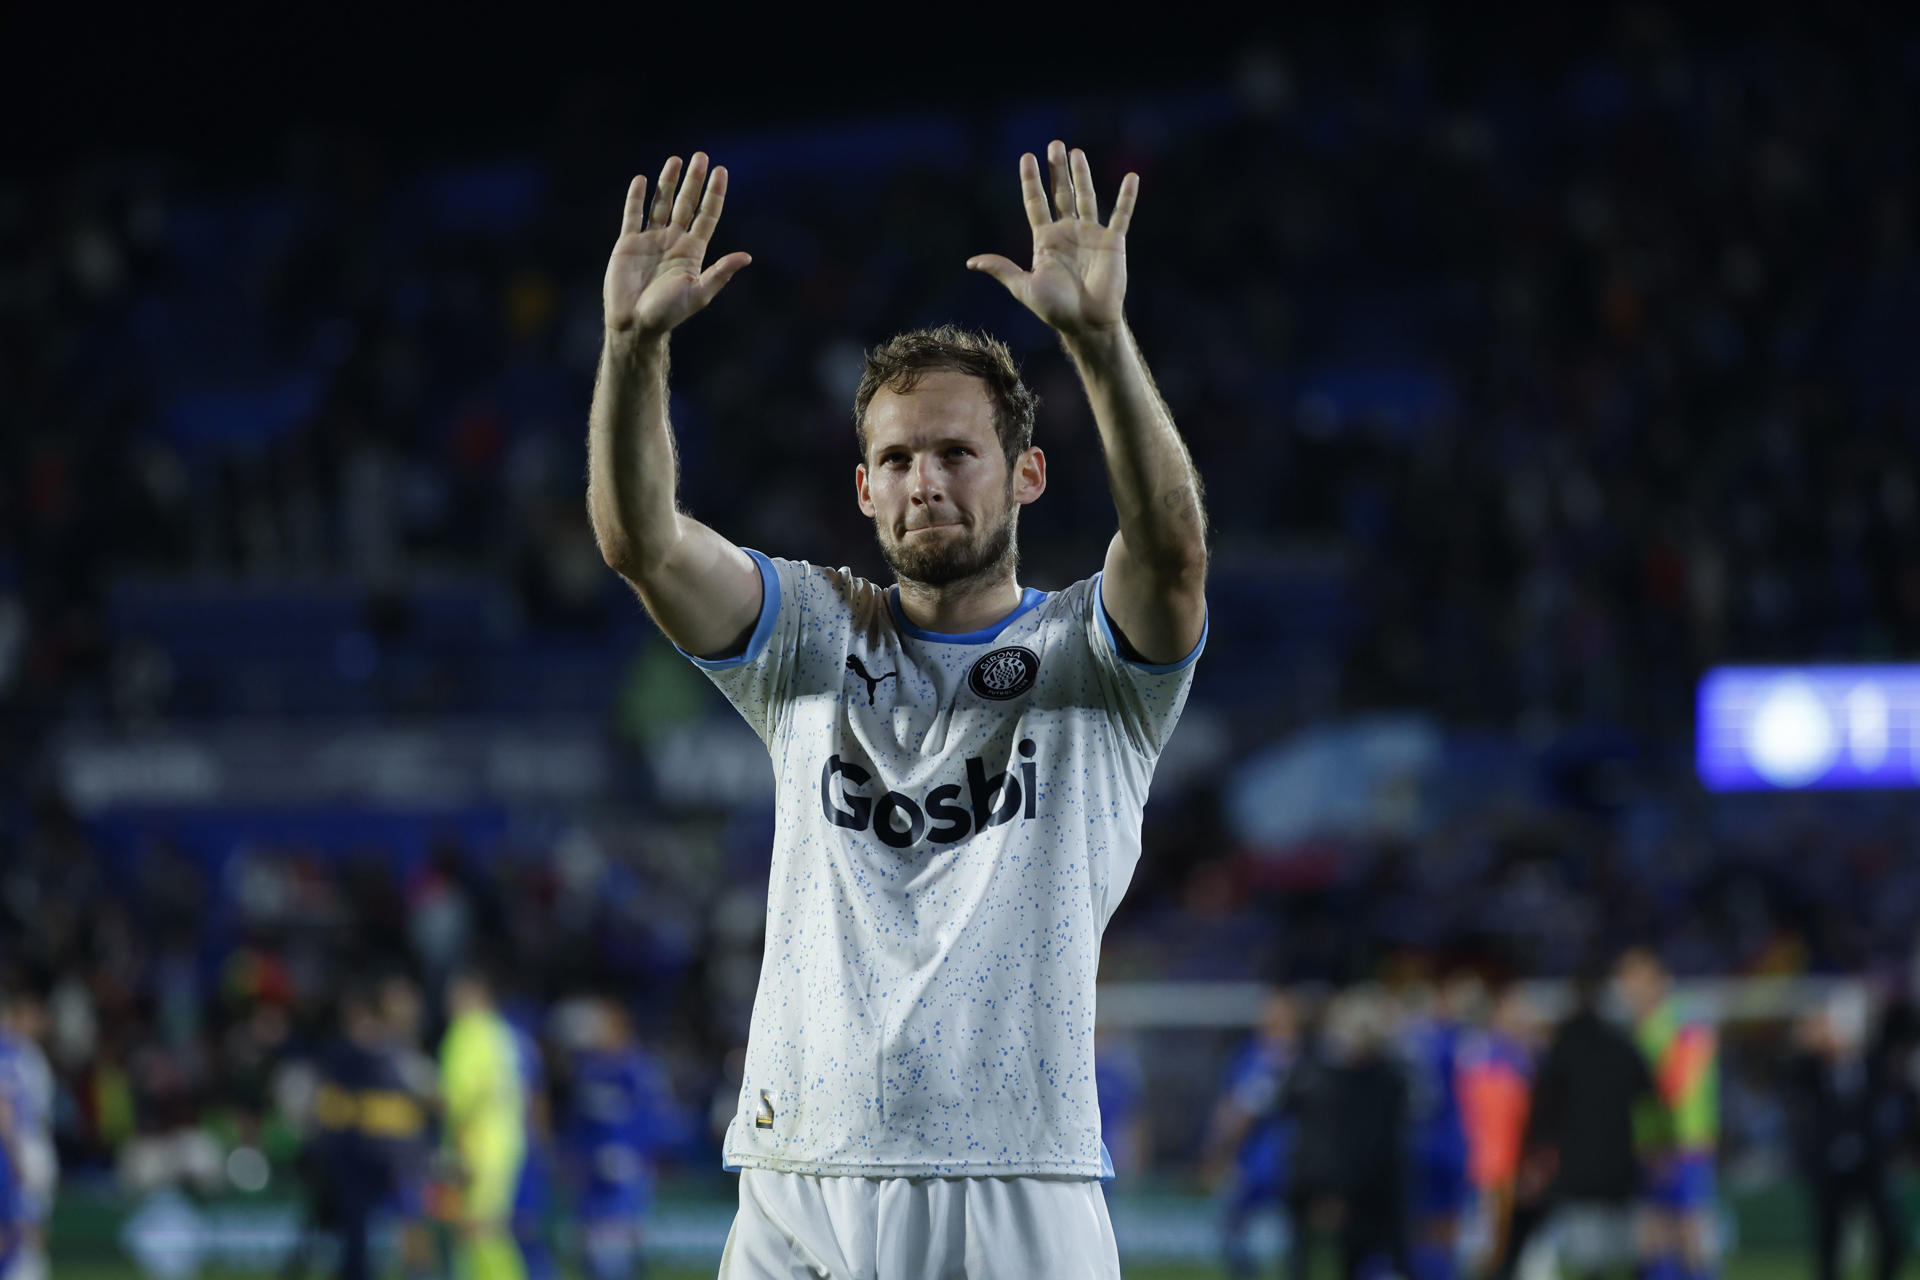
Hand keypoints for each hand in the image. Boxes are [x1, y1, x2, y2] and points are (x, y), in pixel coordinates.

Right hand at [604, 153, 751, 337]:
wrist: (635, 325)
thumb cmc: (668, 314)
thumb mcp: (699, 293)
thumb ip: (720, 273)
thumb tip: (747, 256)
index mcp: (692, 251)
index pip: (707, 215)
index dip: (715, 193)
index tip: (722, 171)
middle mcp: (673, 241)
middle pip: (686, 203)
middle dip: (694, 181)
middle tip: (701, 156)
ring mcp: (651, 240)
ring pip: (661, 204)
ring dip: (668, 182)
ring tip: (675, 160)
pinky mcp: (628, 243)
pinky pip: (633, 214)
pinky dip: (636, 198)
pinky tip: (642, 180)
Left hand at [968, 140, 1136, 338]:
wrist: (1087, 324)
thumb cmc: (1055, 309)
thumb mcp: (1024, 287)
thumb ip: (1002, 270)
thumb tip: (971, 262)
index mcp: (1045, 240)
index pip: (1036, 203)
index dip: (1031, 181)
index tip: (1026, 157)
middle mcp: (1067, 232)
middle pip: (1060, 193)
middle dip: (1056, 169)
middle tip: (1054, 144)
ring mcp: (1090, 235)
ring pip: (1086, 197)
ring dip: (1082, 175)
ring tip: (1076, 152)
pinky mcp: (1112, 242)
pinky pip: (1121, 215)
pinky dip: (1127, 197)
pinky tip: (1131, 178)